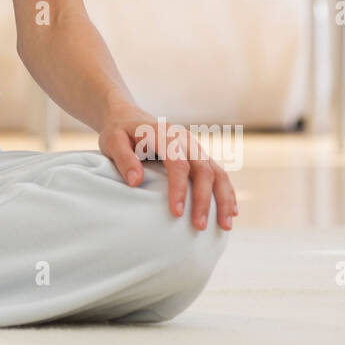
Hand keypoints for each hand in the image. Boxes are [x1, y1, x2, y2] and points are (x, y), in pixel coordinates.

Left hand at [97, 106, 237, 231]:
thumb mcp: (112, 141)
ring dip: (223, 199)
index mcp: (163, 134)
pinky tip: (232, 212)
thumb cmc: (119, 132)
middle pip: (203, 169)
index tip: (176, 212)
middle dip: (204, 199)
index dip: (179, 188)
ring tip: (225, 226)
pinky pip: (219, 173)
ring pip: (217, 172)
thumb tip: (136, 181)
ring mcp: (194, 147)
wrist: (129, 118)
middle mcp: (184, 139)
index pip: (177, 163)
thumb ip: (123, 159)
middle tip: (199, 226)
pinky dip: (227, 192)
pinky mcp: (199, 155)